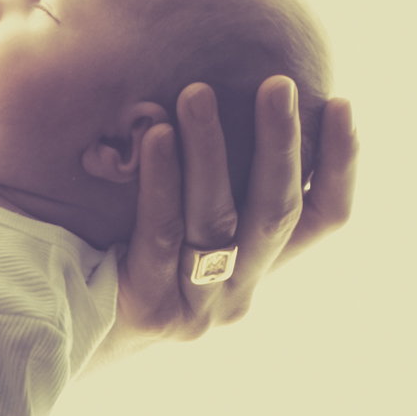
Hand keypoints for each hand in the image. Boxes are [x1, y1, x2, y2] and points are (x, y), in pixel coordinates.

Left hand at [110, 78, 359, 350]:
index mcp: (263, 265)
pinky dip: (162, 181)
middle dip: (281, 143)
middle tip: (278, 84)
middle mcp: (243, 290)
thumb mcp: (189, 220)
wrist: (74, 330)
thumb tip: (232, 85)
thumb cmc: (131, 253)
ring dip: (212, 149)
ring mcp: (200, 305)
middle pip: (276, 212)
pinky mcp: (153, 308)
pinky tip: (157, 135)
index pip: (325, 219)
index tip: (342, 103)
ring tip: (197, 92)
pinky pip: (161, 234)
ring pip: (218, 219)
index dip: (341, 165)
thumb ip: (221, 176)